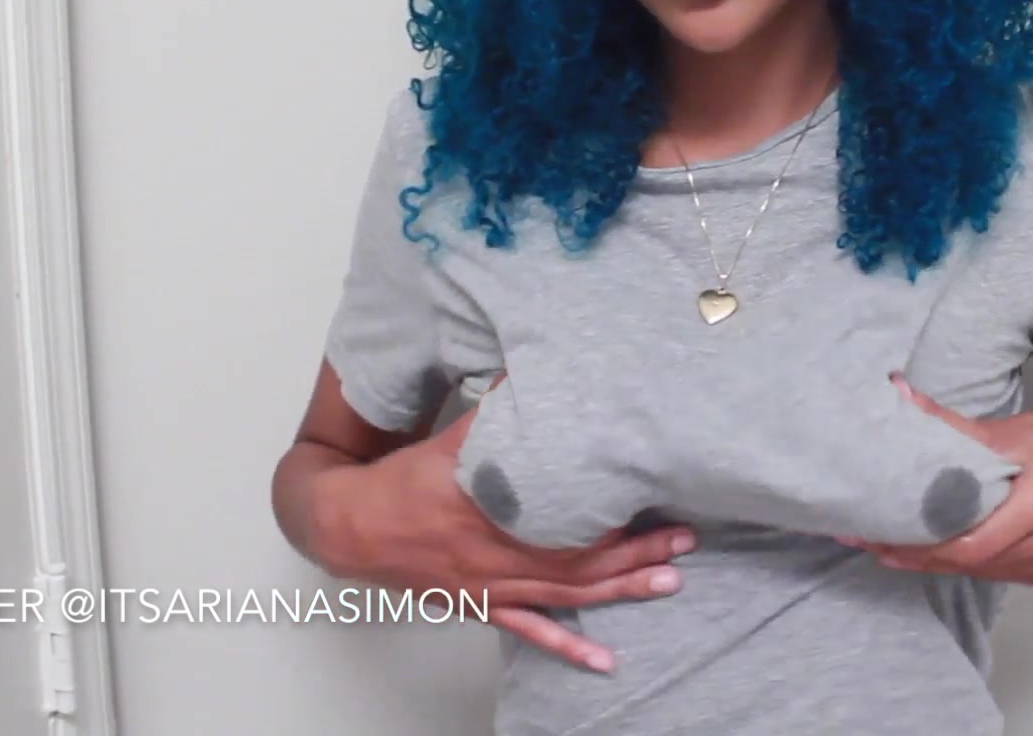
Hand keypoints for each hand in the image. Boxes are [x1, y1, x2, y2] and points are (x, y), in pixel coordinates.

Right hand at [314, 376, 694, 673]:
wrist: (349, 526)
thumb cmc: (400, 482)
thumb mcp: (452, 439)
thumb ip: (495, 411)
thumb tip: (527, 372)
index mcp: (495, 513)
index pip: (570, 521)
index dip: (617, 517)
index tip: (658, 505)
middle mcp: (500, 557)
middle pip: (581, 559)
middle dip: (637, 551)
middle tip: (683, 542)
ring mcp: (493, 587)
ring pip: (567, 594)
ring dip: (620, 590)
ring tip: (667, 583)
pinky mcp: (482, 604)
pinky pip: (530, 629)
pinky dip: (568, 646)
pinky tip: (601, 659)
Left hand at [840, 375, 1032, 586]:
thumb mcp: (1010, 429)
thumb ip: (952, 425)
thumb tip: (899, 394)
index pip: (974, 540)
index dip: (924, 544)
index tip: (880, 534)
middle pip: (973, 560)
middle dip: (919, 555)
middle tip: (873, 542)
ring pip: (981, 571)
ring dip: (935, 561)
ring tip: (891, 545)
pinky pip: (996, 572)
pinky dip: (963, 562)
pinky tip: (933, 550)